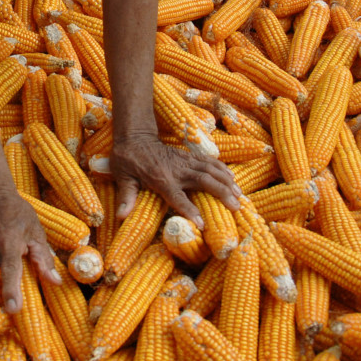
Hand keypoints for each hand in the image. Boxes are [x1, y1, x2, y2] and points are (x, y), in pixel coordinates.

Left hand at [111, 132, 241, 227]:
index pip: (178, 198)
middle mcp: (177, 170)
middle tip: (236, 206)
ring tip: (239, 194)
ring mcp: (184, 161)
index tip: (202, 224)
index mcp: (161, 179)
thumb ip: (126, 197)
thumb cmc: (127, 160)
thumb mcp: (123, 178)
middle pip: (204, 181)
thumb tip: (121, 216)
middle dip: (221, 193)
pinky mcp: (188, 156)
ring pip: (210, 170)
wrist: (134, 135)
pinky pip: (208, 162)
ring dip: (226, 181)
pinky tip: (232, 178)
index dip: (190, 210)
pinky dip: (222, 169)